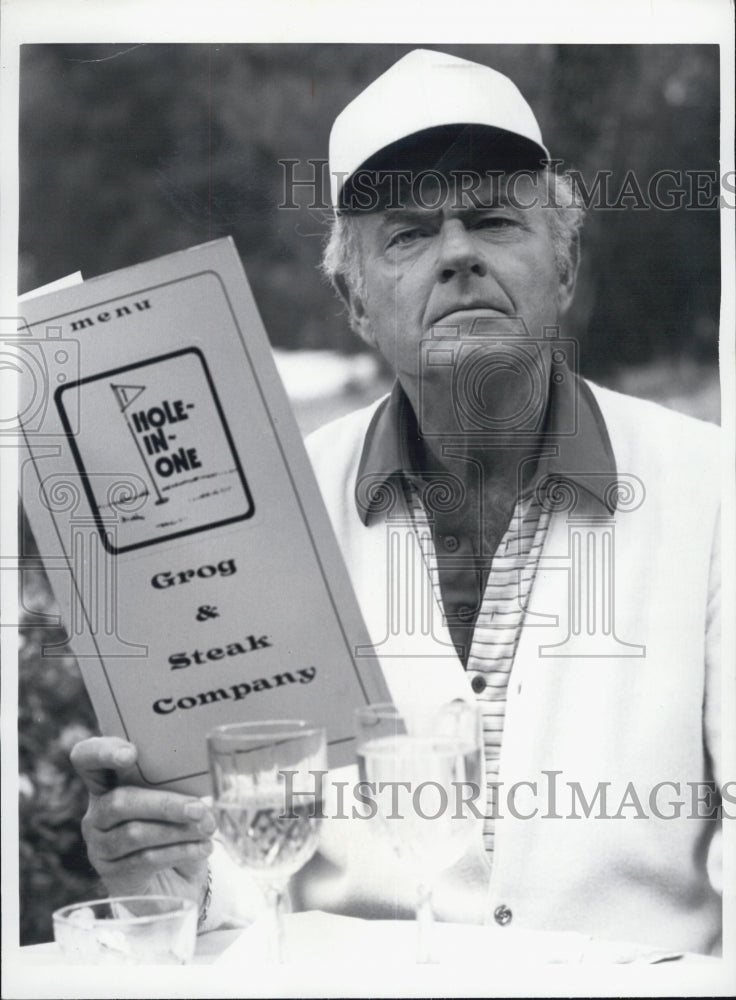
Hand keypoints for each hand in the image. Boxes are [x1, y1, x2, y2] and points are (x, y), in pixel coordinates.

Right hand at [71, 736, 213, 908]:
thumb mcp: (178, 800)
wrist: (175, 877)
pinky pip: (145, 859)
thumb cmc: (175, 825)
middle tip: (198, 809)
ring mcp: (100, 843)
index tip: (130, 754)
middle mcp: (97, 811)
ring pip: (135, 833)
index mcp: (108, 781)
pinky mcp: (112, 872)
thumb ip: (182, 788)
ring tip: (207, 829)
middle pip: (120, 802)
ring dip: (177, 831)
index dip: (103, 752)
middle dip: (164, 804)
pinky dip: (180, 852)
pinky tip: (201, 848)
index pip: (87, 757)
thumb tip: (204, 800)